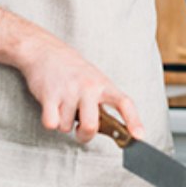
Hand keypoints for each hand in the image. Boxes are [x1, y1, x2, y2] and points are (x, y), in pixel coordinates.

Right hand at [16, 33, 145, 144]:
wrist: (46, 51)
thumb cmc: (73, 70)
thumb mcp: (95, 80)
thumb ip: (103, 102)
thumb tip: (112, 129)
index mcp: (104, 85)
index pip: (124, 103)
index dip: (134, 120)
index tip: (139, 135)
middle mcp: (89, 87)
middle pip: (91, 126)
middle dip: (84, 136)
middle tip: (81, 131)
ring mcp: (69, 91)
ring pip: (66, 127)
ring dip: (63, 123)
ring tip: (63, 105)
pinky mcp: (49, 95)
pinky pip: (51, 123)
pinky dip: (50, 121)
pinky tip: (51, 107)